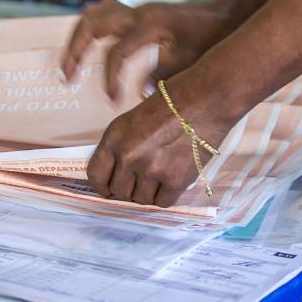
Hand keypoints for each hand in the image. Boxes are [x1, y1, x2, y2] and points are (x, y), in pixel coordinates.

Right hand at [61, 0, 236, 99]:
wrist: (227, 16)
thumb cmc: (212, 39)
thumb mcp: (189, 62)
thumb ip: (161, 77)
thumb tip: (138, 95)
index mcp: (149, 24)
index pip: (116, 53)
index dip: (110, 79)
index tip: (111, 101)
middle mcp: (137, 13)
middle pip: (91, 24)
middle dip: (75, 51)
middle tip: (67, 79)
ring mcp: (136, 11)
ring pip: (93, 16)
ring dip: (78, 40)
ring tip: (69, 67)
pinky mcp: (138, 15)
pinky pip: (105, 15)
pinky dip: (91, 31)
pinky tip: (86, 49)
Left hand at [88, 72, 233, 206]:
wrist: (206, 99)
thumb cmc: (173, 101)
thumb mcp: (134, 118)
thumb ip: (122, 144)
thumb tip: (119, 171)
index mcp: (115, 137)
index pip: (96, 175)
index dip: (103, 186)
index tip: (110, 189)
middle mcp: (129, 155)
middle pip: (119, 192)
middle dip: (129, 189)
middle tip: (142, 181)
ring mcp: (152, 169)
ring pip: (141, 200)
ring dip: (149, 193)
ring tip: (160, 177)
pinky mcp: (175, 179)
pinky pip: (163, 202)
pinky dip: (166, 196)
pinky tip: (171, 183)